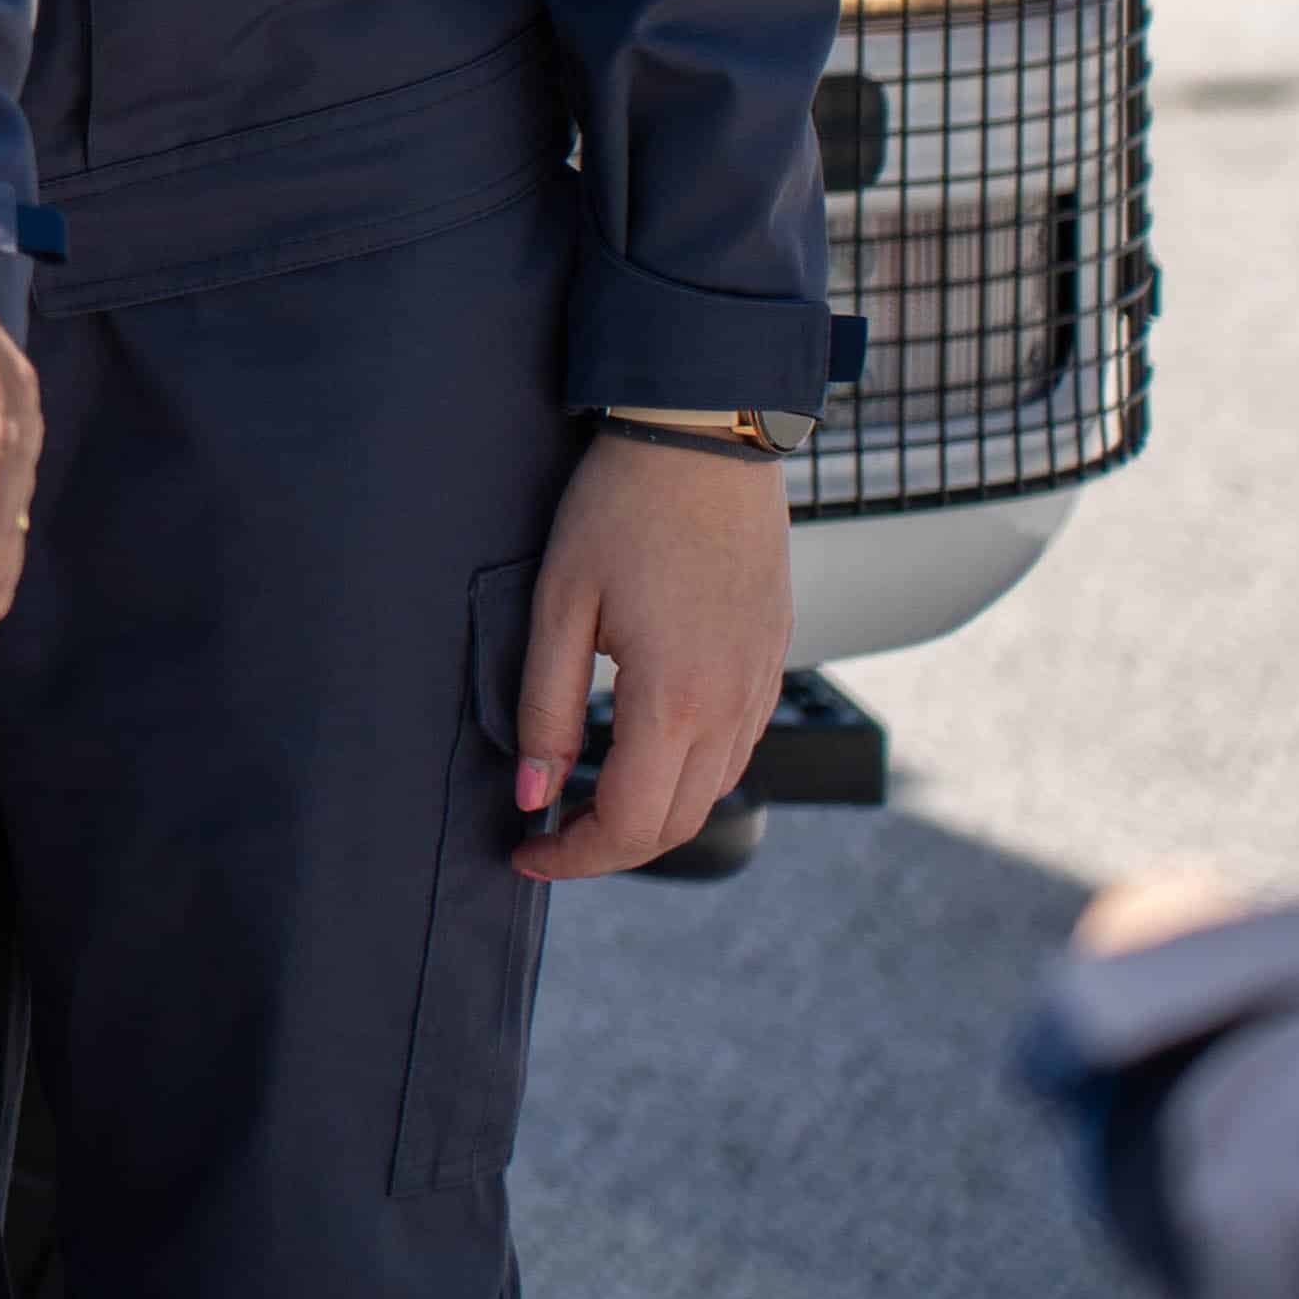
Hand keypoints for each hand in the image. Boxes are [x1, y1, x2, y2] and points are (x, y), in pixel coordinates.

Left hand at [513, 422, 794, 879]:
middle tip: (548, 838)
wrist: (708, 442)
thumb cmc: (623, 509)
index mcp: (675, 700)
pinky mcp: (771, 663)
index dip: (574, 856)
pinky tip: (642, 750)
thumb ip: (545, 706)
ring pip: (711, 792)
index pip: (629, 823)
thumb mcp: (560, 604)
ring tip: (585, 798)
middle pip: (676, 824)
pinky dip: (688, 774)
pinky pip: (736, 749)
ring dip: (651, 814)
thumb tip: (531, 793)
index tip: (526, 854)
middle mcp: (732, 707)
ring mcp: (761, 687)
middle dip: (609, 848)